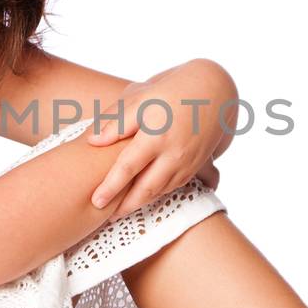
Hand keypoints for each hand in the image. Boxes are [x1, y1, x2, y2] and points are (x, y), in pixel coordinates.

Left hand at [86, 60, 234, 218]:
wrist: (214, 91)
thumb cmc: (171, 90)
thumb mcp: (141, 97)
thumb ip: (117, 122)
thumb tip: (93, 141)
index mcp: (156, 135)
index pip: (127, 167)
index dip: (110, 187)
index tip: (95, 201)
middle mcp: (173, 153)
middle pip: (145, 189)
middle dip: (125, 207)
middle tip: (105, 218)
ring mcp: (187, 161)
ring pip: (160, 191)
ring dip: (140, 204)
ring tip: (120, 211)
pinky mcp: (196, 165)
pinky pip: (174, 186)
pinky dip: (157, 195)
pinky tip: (144, 197)